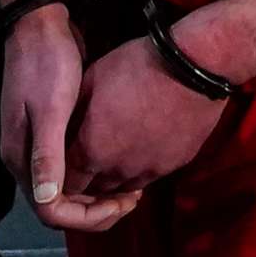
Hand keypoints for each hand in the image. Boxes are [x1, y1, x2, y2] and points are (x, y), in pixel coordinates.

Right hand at [1, 6, 139, 232]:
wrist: (39, 24)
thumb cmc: (45, 63)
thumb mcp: (50, 108)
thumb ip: (47, 154)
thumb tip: (47, 200)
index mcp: (21, 158)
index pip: (51, 211)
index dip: (87, 218)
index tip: (122, 204)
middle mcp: (27, 159)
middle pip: (61, 205)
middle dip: (97, 209)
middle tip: (134, 197)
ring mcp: (39, 144)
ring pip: (69, 187)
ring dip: (98, 193)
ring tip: (133, 185)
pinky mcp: (52, 130)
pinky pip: (74, 165)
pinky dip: (96, 171)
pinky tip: (120, 162)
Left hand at [65, 34, 230, 207]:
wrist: (192, 65)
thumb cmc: (136, 66)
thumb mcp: (92, 79)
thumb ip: (74, 112)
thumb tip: (65, 126)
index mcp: (92, 150)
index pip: (66, 185)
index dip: (63, 176)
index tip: (67, 161)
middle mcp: (119, 169)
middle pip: (95, 190)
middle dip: (89, 179)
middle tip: (91, 156)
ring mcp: (149, 169)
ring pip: (124, 187)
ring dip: (116, 176)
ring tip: (117, 151)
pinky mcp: (175, 164)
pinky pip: (151, 175)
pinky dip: (142, 167)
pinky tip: (144, 145)